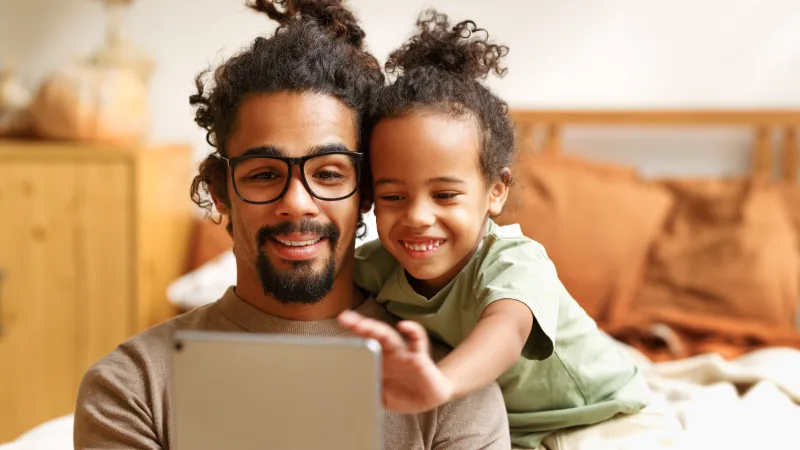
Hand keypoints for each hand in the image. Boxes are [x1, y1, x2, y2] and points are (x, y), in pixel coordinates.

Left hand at [337, 310, 453, 413]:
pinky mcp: (419, 357)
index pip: (363, 344)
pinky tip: (403, 326)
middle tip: (345, 318)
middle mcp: (389, 353)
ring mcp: (403, 353)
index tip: (337, 332)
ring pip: (389, 336)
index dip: (351, 337)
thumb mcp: (383, 398)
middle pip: (372, 335)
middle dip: (359, 326)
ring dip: (376, 329)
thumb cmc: (405, 395)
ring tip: (364, 325)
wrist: (430, 399)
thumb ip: (370, 392)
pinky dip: (412, 330)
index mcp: (378, 362)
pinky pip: (417, 340)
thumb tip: (351, 394)